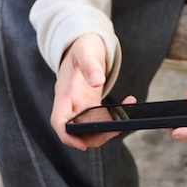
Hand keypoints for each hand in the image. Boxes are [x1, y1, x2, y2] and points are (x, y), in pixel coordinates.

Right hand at [51, 33, 133, 149]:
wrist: (84, 42)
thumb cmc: (82, 45)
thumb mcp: (85, 50)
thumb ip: (90, 64)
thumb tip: (98, 81)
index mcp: (64, 91)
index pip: (58, 120)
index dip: (66, 135)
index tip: (80, 144)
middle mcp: (70, 101)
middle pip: (76, 129)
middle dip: (93, 136)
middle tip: (115, 130)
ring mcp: (80, 103)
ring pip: (89, 126)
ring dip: (106, 128)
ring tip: (125, 116)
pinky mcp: (90, 102)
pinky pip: (100, 116)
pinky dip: (113, 115)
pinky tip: (128, 103)